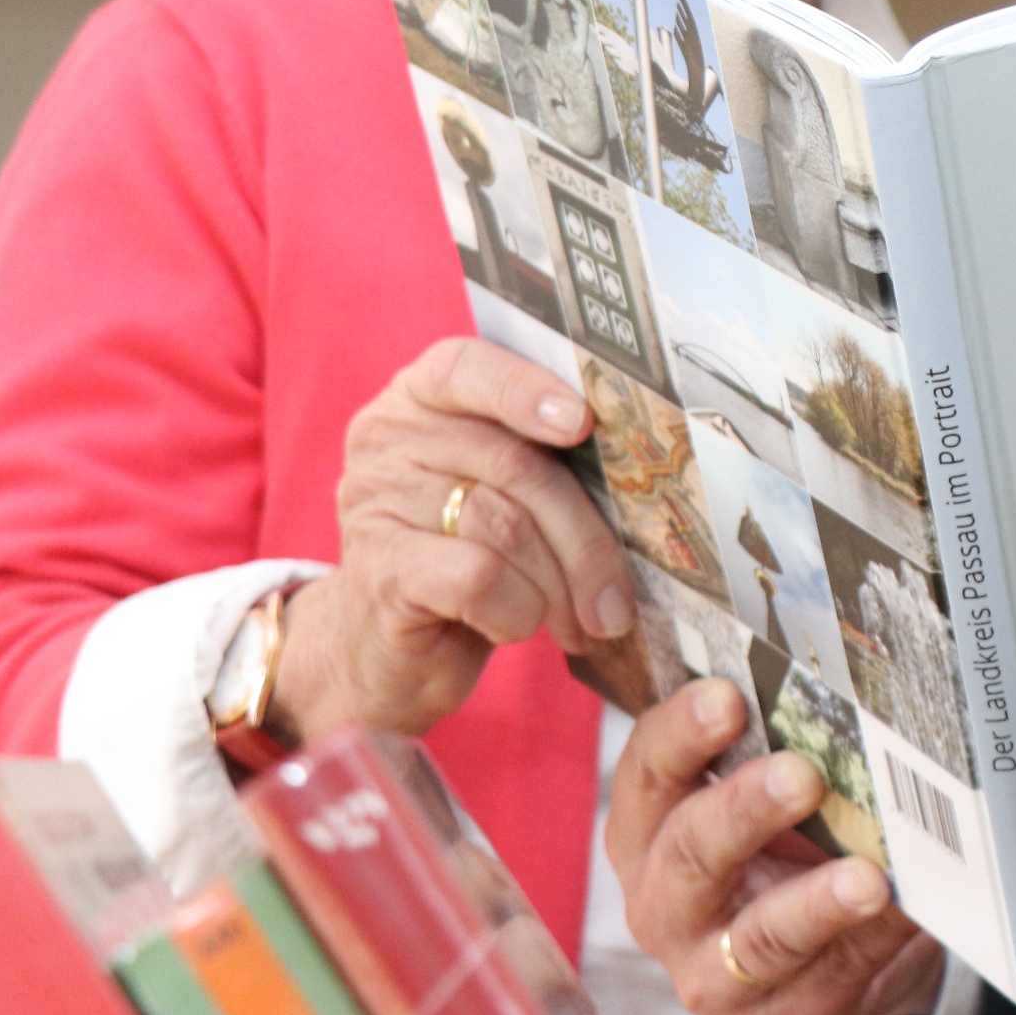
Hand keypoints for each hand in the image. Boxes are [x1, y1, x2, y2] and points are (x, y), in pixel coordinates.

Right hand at [272, 337, 634, 740]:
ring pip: (506, 527)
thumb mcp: (500, 494)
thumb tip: (641, 473)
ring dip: (560, 584)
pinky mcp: (378, 571)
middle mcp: (388, 438)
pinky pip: (478, 579)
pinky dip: (518, 611)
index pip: (466, 365)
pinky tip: (518, 625)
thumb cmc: (464, 556)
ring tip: (581, 620)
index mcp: (420, 397)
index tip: (583, 422)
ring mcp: (374, 501)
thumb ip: (542, 459)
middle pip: (515, 464)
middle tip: (616, 596)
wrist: (386, 648)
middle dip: (584, 536)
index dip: (528, 389)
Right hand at [608, 681, 940, 1014]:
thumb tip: (837, 687)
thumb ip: (776, 750)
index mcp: (648, 833)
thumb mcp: (760, 805)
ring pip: (760, 939)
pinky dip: (879, 937)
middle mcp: (666, 906)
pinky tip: (910, 907)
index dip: (679, 732)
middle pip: (690, 854)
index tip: (727, 695)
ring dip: (816, 904)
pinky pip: (837, 974)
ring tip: (866, 877)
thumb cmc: (779, 859)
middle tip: (802, 775)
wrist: (814, 969)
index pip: (647, 773)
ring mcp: (718, 975)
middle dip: (745, 809)